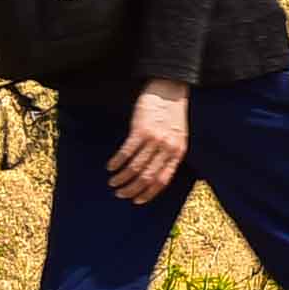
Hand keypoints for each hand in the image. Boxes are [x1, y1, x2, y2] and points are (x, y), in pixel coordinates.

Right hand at [106, 79, 189, 204]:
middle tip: (120, 193)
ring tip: (113, 182)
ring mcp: (154, 139)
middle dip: (131, 189)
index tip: (136, 200)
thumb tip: (154, 177)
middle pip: (147, 177)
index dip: (148, 193)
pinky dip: (117, 162)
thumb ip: (168, 155)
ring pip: (135, 167)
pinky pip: (126, 152)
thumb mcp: (177, 137)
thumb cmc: (172, 115)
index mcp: (178, 152)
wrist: (169, 89)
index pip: (162, 181)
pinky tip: (111, 167)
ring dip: (121, 178)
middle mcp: (167, 148)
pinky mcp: (141, 129)